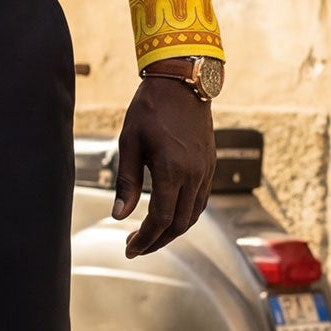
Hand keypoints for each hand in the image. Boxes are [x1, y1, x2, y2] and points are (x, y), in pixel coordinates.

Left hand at [113, 76, 214, 257]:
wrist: (183, 82)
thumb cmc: (150, 108)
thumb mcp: (129, 143)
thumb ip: (126, 182)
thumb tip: (119, 215)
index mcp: (172, 171)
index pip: (160, 219)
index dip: (145, 239)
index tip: (129, 248)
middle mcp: (195, 175)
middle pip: (179, 224)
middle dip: (157, 241)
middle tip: (136, 247)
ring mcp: (206, 171)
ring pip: (193, 215)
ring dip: (173, 231)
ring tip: (150, 235)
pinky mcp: (211, 165)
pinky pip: (201, 200)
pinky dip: (185, 215)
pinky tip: (168, 214)